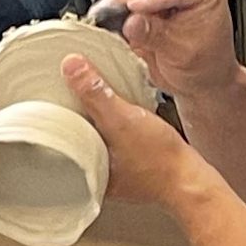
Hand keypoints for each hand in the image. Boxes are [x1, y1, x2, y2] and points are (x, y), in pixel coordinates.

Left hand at [61, 54, 206, 206]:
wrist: (192, 179)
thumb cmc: (161, 161)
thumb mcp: (123, 119)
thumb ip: (95, 93)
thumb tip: (71, 67)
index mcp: (84, 168)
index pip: (58, 136)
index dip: (55, 112)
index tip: (53, 93)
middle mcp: (95, 173)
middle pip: (75, 135)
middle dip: (74, 115)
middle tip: (69, 92)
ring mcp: (114, 172)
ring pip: (95, 138)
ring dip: (95, 120)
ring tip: (91, 99)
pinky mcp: (131, 166)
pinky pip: (113, 141)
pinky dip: (113, 127)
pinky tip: (118, 115)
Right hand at [89, 0, 239, 98]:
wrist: (200, 81)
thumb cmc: (204, 66)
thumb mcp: (180, 54)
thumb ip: (154, 35)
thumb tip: (131, 22)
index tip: (133, 7)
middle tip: (117, 11)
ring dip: (120, 2)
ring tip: (114, 22)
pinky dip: (116, 11)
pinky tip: (113, 24)